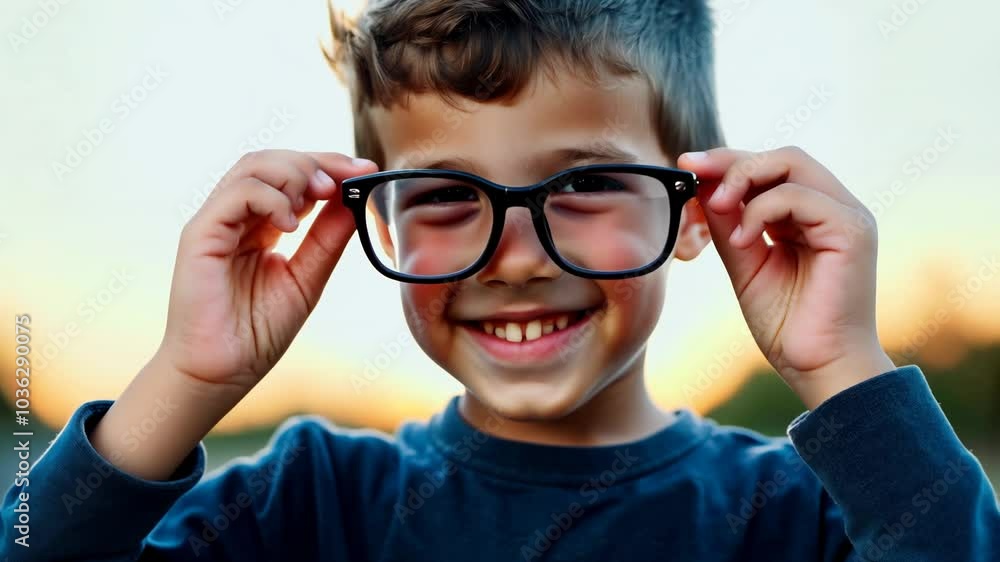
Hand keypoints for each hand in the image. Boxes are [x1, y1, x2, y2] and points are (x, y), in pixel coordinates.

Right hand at [158, 150, 377, 392]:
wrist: (220, 374)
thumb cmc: (256, 334)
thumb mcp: (307, 278)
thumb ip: (327, 239)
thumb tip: (355, 200)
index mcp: (259, 226)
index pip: (291, 176)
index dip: (328, 166)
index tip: (365, 169)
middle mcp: (235, 218)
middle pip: (272, 161)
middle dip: (316, 161)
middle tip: (348, 177)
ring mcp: (215, 222)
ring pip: (252, 167)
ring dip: (294, 172)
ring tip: (320, 196)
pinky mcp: (199, 235)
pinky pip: (236, 195)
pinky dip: (270, 198)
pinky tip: (292, 224)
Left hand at [679, 147, 894, 408]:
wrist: (819, 368)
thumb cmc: (788, 325)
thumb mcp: (746, 266)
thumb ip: (730, 226)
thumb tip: (704, 187)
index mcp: (814, 216)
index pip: (773, 168)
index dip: (729, 161)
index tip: (687, 164)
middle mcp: (836, 209)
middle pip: (784, 157)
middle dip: (732, 160)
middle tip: (692, 171)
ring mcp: (848, 216)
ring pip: (792, 164)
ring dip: (742, 178)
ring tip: (716, 209)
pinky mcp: (852, 230)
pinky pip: (798, 196)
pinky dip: (760, 210)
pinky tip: (742, 239)